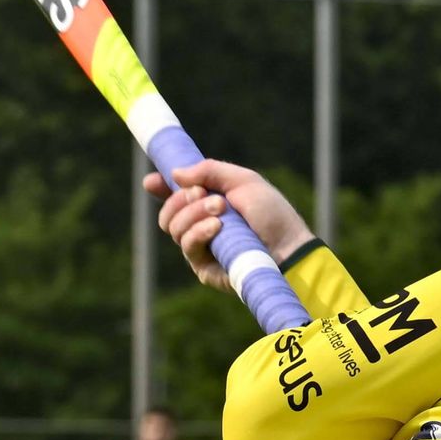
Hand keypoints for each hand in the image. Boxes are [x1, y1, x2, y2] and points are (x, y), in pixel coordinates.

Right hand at [155, 158, 308, 291]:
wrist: (289, 245)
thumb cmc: (271, 214)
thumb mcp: (243, 181)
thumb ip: (210, 171)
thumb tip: (175, 173)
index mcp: (207, 204)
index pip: (174, 198)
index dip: (159, 188)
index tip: (151, 181)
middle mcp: (200, 227)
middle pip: (168, 214)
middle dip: (181, 199)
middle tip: (204, 193)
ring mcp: (201, 248)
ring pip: (174, 228)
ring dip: (193, 213)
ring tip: (221, 209)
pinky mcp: (205, 268)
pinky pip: (188, 247)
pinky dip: (199, 232)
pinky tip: (217, 226)